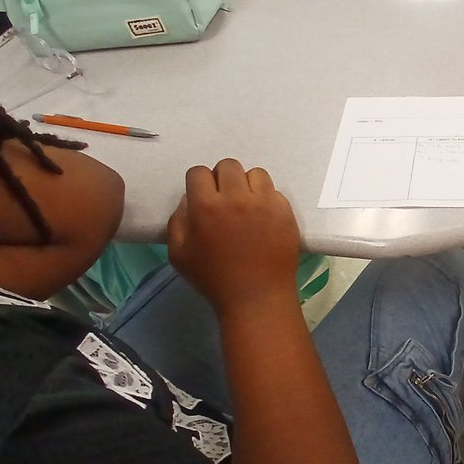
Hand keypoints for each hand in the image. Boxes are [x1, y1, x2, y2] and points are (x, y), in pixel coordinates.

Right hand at [166, 159, 301, 314]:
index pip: (199, 172)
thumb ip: (178, 221)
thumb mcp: (179, 254)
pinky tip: (263, 218)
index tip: (203, 198)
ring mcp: (265, 203)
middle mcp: (236, 198)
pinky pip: (275, 191)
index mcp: (206, 206)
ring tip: (246, 205)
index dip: (198, 183)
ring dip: (247, 185)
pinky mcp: (285, 212)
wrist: (257, 297)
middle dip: (222, 178)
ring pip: (255, 173)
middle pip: (228, 165)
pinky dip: (267, 199)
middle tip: (224, 200)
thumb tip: (190, 200)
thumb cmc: (214, 279)